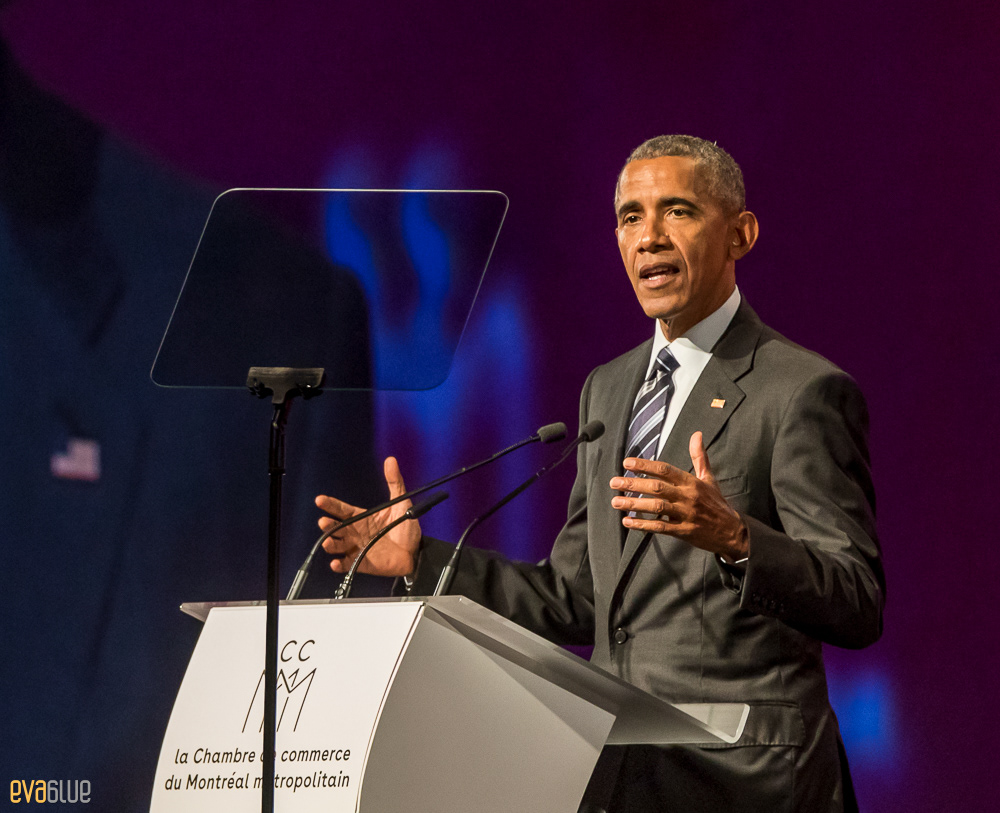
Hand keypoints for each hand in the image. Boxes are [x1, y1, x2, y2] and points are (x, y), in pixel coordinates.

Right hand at [315, 456, 420, 576]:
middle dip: (327, 525)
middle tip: (324, 522)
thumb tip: (391, 460)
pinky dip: (339, 565)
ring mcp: (357, 548)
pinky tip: (335, 563)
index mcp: (362, 518)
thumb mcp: (401, 503)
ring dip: (330, 544)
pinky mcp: (361, 563)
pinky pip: (346, 565)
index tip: (320, 500)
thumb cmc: (405, 528)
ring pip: (337, 546)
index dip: (331, 505)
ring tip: (328, 542)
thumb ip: (395, 483)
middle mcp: (356, 532)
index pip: (343, 510)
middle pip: (336, 528)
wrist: (415, 551)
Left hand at [609, 431, 748, 560]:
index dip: (645, 466)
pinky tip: (628, 522)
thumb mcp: (708, 479)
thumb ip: (699, 457)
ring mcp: (685, 514)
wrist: (732, 531)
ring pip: (656, 507)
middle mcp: (688, 496)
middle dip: (633, 484)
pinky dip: (643, 525)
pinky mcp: (684, 531)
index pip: (665, 470)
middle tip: (614, 482)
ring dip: (634, 504)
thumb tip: (697, 434)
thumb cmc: (716, 503)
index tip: (627, 463)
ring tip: (616, 502)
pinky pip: (660, 527)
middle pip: (657, 488)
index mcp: (692, 482)